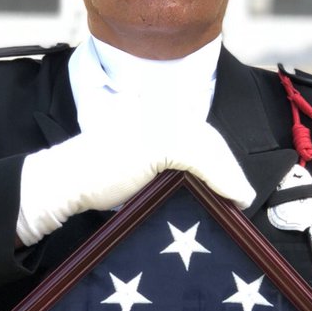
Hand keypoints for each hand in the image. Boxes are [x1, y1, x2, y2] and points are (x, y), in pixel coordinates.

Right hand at [17, 122, 253, 245]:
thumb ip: (161, 158)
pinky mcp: (160, 144)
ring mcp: (159, 126)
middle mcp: (159, 113)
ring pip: (209, 150)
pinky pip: (202, 162)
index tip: (231, 178)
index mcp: (154, 112)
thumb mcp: (136, 159)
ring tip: (241, 198)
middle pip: (208, 138)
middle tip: (240, 191)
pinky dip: (223, 180)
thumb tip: (198, 178)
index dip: (218, 155)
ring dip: (230, 176)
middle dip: (228, 165)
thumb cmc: (98, 175)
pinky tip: (235, 195)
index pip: (198, 130)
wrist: (70, 178)